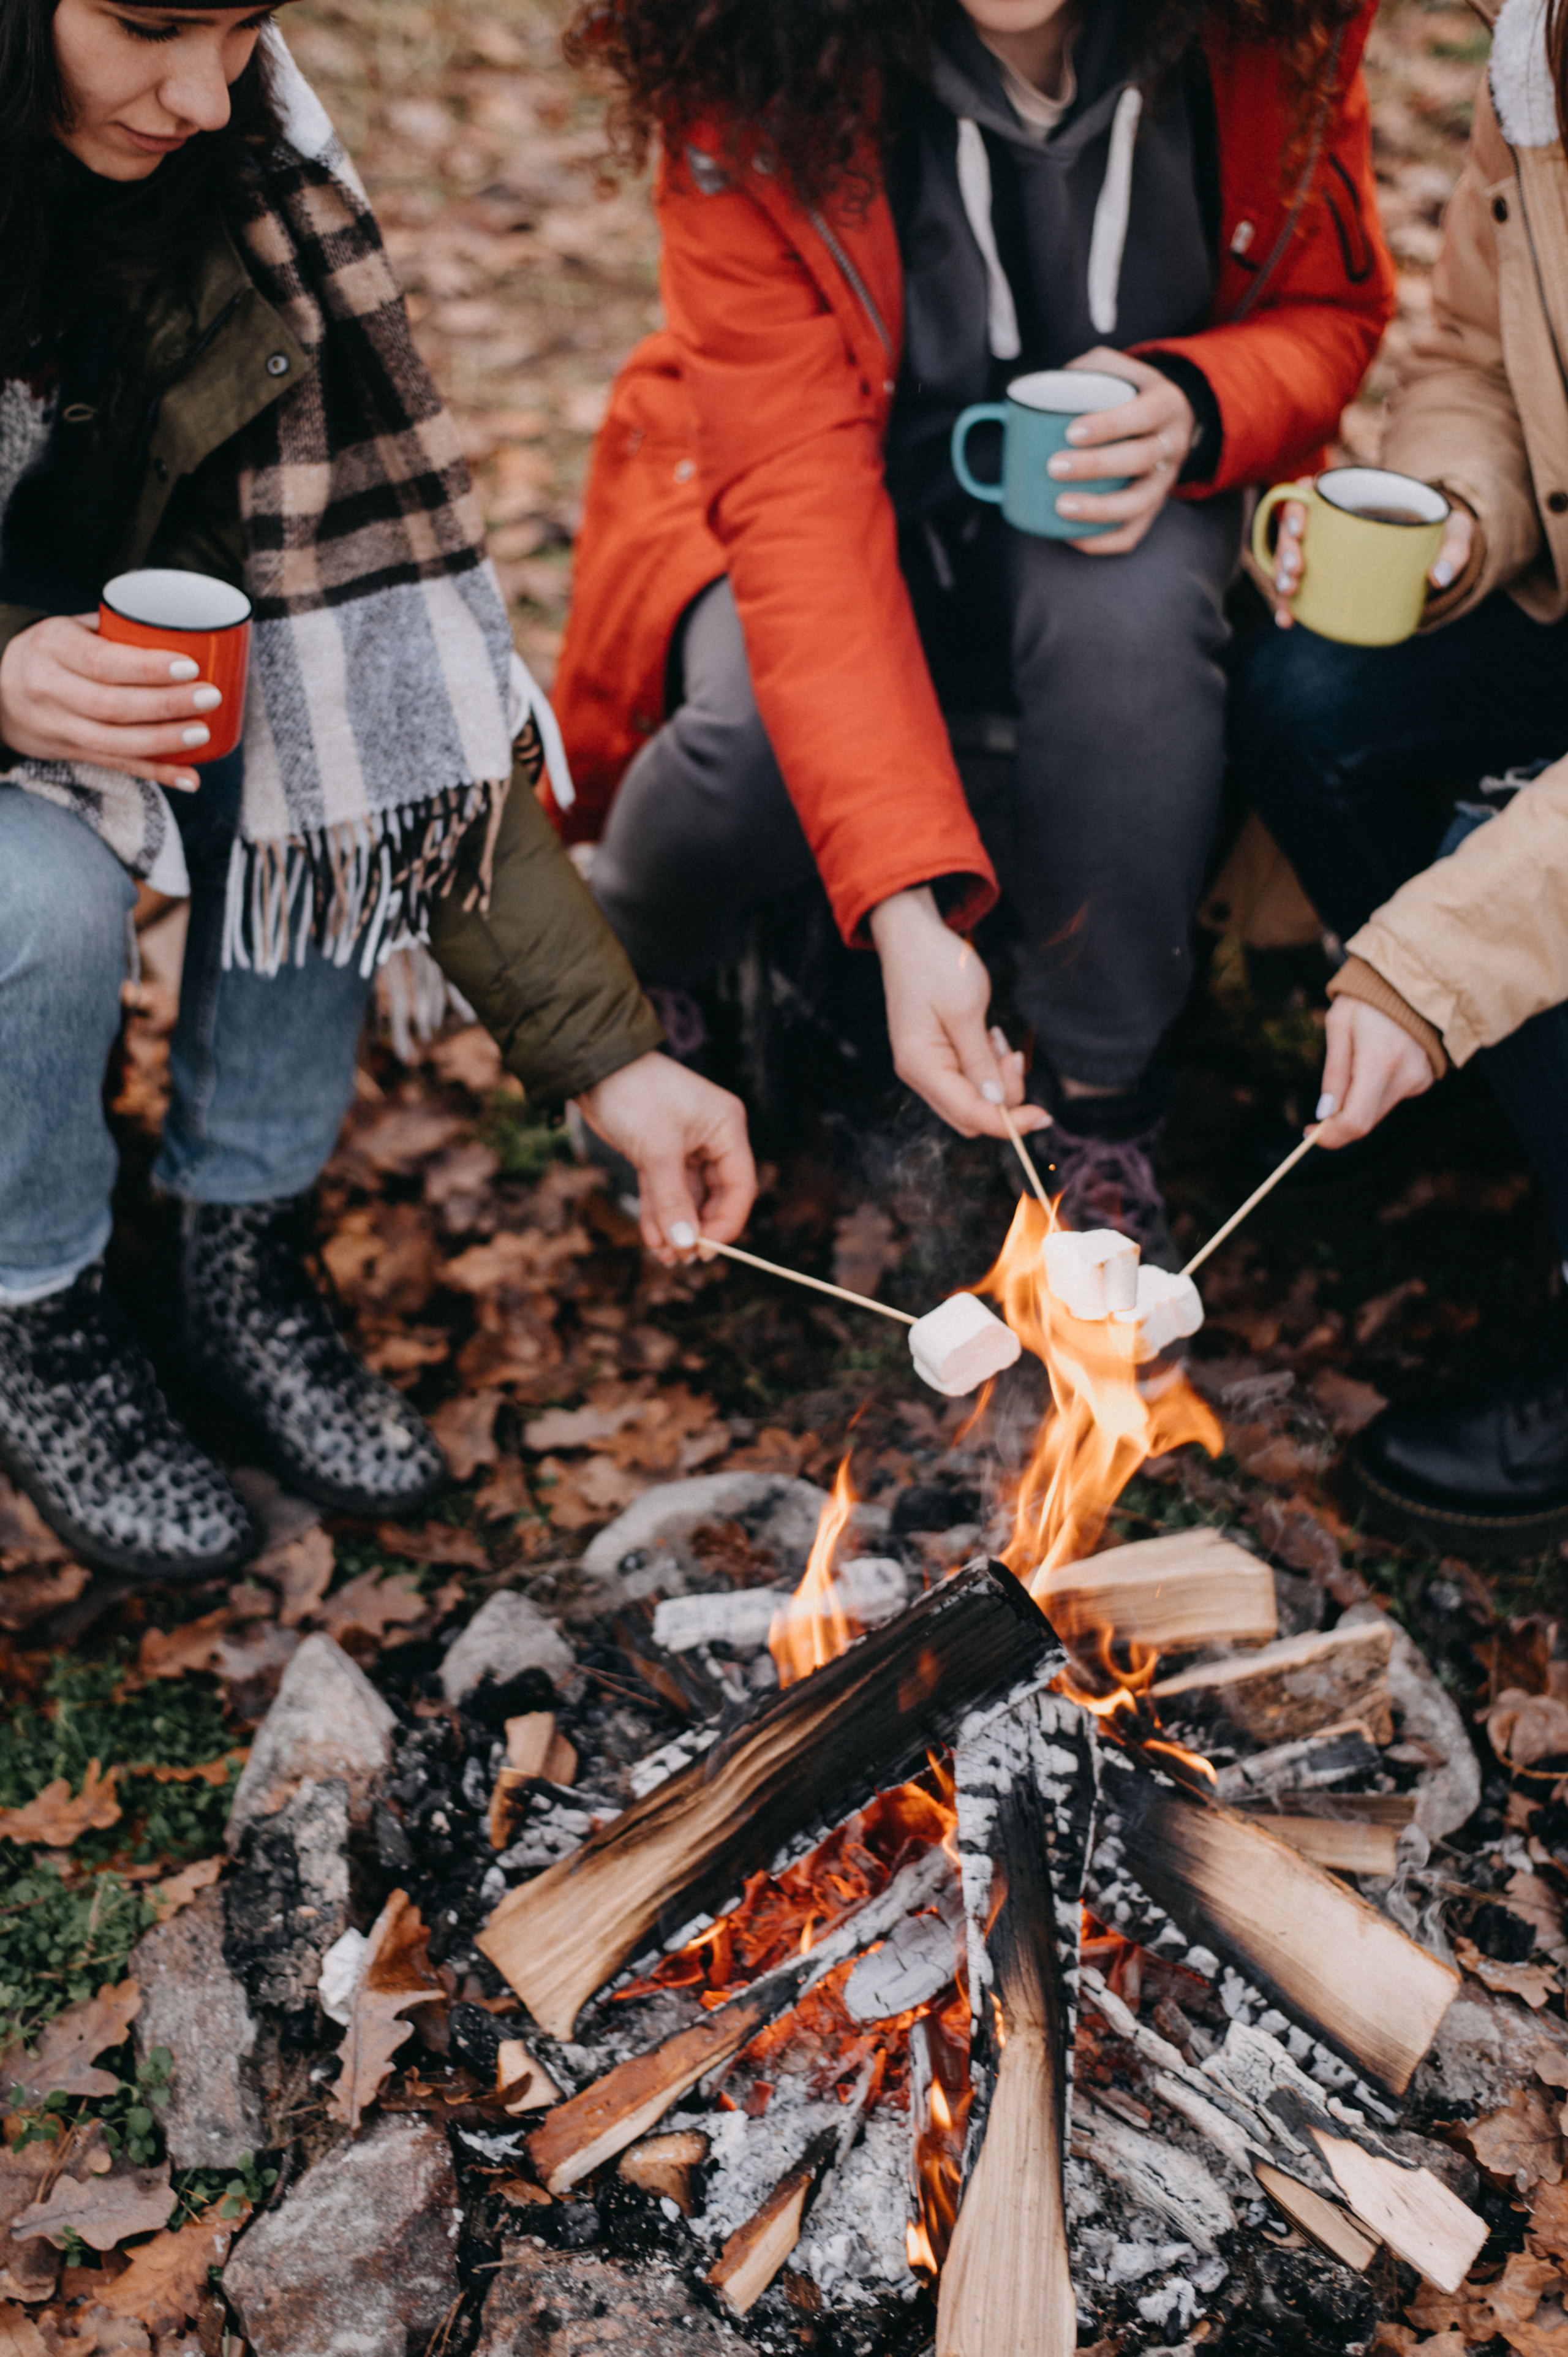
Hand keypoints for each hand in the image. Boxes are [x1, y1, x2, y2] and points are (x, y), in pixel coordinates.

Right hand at [0, 614, 221, 791]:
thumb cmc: (52, 650)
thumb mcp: (70, 629)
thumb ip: (115, 632)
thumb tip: (185, 630)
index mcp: (53, 648)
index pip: (104, 663)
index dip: (149, 668)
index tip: (191, 667)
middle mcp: (50, 689)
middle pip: (113, 706)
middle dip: (166, 705)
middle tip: (210, 697)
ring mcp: (56, 727)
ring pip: (114, 743)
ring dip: (164, 742)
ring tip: (202, 733)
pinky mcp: (68, 753)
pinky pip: (116, 766)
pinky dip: (156, 774)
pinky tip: (189, 778)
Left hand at [574, 1051, 755, 1260]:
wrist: (592, 1067)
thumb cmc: (634, 1094)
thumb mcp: (656, 1150)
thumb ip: (672, 1199)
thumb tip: (685, 1244)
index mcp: (726, 1128)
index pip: (739, 1185)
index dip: (726, 1223)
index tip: (705, 1250)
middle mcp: (711, 1137)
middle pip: (715, 1196)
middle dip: (696, 1228)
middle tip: (680, 1259)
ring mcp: (684, 1146)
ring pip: (686, 1197)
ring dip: (675, 1226)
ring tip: (663, 1256)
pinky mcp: (657, 1152)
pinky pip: (664, 1190)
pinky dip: (658, 1213)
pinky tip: (652, 1239)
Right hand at [868, 886, 1049, 1138]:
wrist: (912, 935)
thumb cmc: (937, 967)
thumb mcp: (965, 1011)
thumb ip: (981, 1062)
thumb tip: (997, 1103)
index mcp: (921, 1066)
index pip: (969, 1114)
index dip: (1008, 1123)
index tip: (1044, 1117)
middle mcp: (919, 1074)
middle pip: (970, 1115)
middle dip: (1002, 1097)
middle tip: (1014, 1057)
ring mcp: (925, 1066)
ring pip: (972, 1099)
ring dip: (995, 1078)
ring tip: (998, 1037)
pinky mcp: (935, 1056)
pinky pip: (967, 1078)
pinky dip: (987, 1066)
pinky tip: (989, 1035)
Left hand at [1048, 348, 1195, 554]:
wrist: (1172, 418)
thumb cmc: (1132, 392)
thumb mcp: (1119, 368)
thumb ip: (1087, 369)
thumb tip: (1040, 388)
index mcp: (1166, 404)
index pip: (1144, 416)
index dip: (1109, 426)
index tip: (1071, 431)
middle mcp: (1172, 445)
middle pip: (1140, 460)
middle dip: (1096, 467)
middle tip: (1054, 467)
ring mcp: (1164, 481)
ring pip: (1138, 503)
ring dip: (1099, 509)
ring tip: (1061, 508)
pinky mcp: (1153, 508)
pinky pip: (1133, 533)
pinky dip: (1103, 541)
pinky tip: (1071, 537)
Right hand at [1272, 493, 1472, 626]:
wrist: (1437, 557)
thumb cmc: (1443, 537)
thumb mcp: (1455, 535)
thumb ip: (1455, 551)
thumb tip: (1436, 578)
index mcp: (1358, 497)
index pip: (1315, 491)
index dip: (1298, 503)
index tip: (1301, 525)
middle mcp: (1334, 521)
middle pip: (1295, 527)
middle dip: (1286, 548)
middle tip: (1298, 569)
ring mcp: (1326, 549)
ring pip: (1290, 556)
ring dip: (1281, 575)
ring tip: (1289, 594)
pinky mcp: (1327, 575)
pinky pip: (1300, 586)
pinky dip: (1291, 603)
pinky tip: (1288, 619)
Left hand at [1312, 997, 1434, 1147]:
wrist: (1411, 982)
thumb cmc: (1367, 1000)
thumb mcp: (1338, 1026)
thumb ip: (1334, 1073)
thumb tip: (1325, 1113)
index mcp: (1379, 1061)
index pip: (1356, 1121)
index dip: (1331, 1136)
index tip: (1311, 1132)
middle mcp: (1404, 1075)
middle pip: (1366, 1120)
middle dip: (1340, 1120)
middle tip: (1323, 1111)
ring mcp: (1419, 1079)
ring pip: (1378, 1111)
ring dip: (1358, 1102)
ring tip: (1356, 1063)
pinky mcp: (1424, 1080)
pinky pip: (1391, 1097)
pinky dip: (1375, 1090)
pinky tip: (1377, 1060)